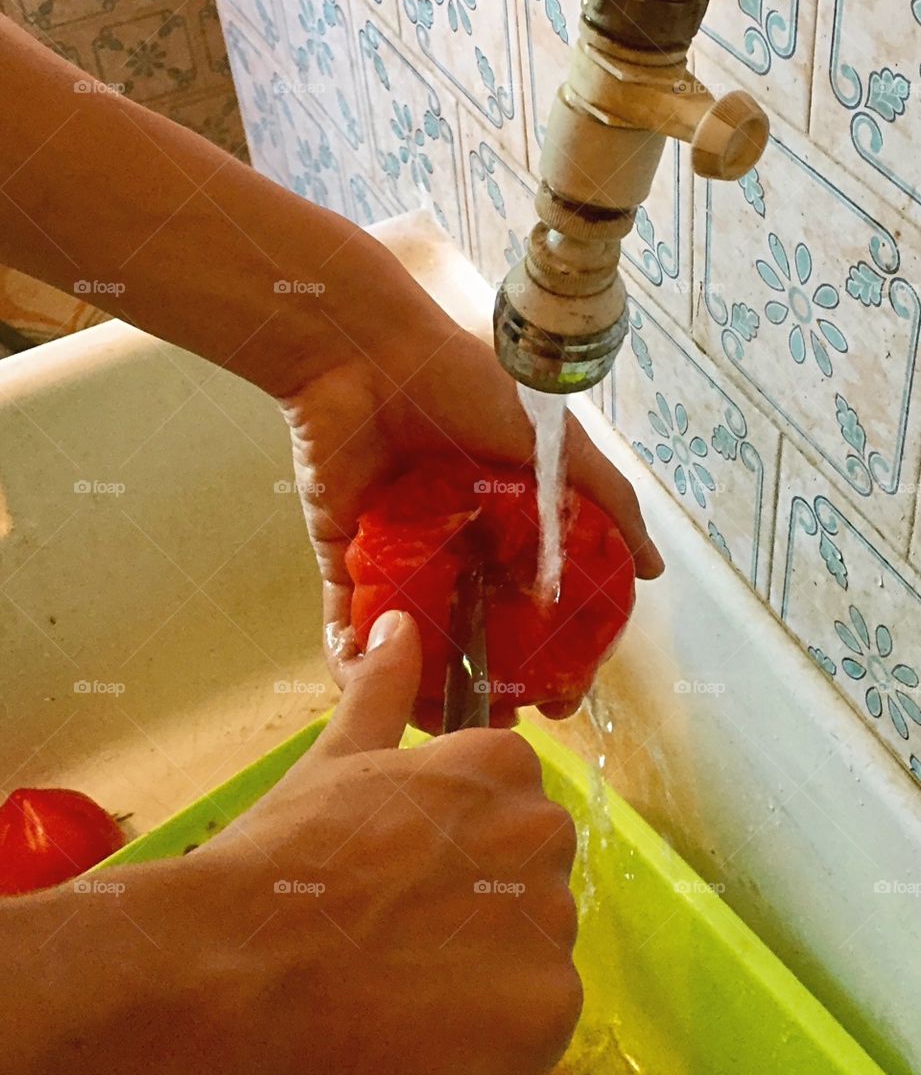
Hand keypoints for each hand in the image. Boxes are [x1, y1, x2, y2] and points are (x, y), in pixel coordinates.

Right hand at [197, 610, 581, 1074]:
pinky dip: (495, 1038)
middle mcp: (542, 835)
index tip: (404, 877)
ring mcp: (551, 924)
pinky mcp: (549, 1011)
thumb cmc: (280, 858)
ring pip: (538, 953)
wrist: (240, 968)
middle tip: (403, 936)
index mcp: (500, 769)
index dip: (458, 852)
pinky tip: (428, 1038)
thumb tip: (399, 619)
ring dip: (491, 975)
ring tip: (405, 990)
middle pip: (534, 878)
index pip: (514, 809)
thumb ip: (382, 690)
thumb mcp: (333, 760)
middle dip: (485, 906)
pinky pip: (539, 1026)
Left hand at [279, 281, 663, 718]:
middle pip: (477, 634)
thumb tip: (655, 569)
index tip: (561, 699)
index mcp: (506, 526)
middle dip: (490, 686)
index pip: (535, 606)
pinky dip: (353, 658)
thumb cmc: (468, 389)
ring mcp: (398, 557)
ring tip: (439, 722)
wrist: (366, 352)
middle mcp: (457, 547)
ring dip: (425, 686)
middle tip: (500, 722)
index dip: (552, 657)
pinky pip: (346, 621)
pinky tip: (373, 691)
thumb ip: (607, 502)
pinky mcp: (343, 557)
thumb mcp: (556, 446)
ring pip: (413, 640)